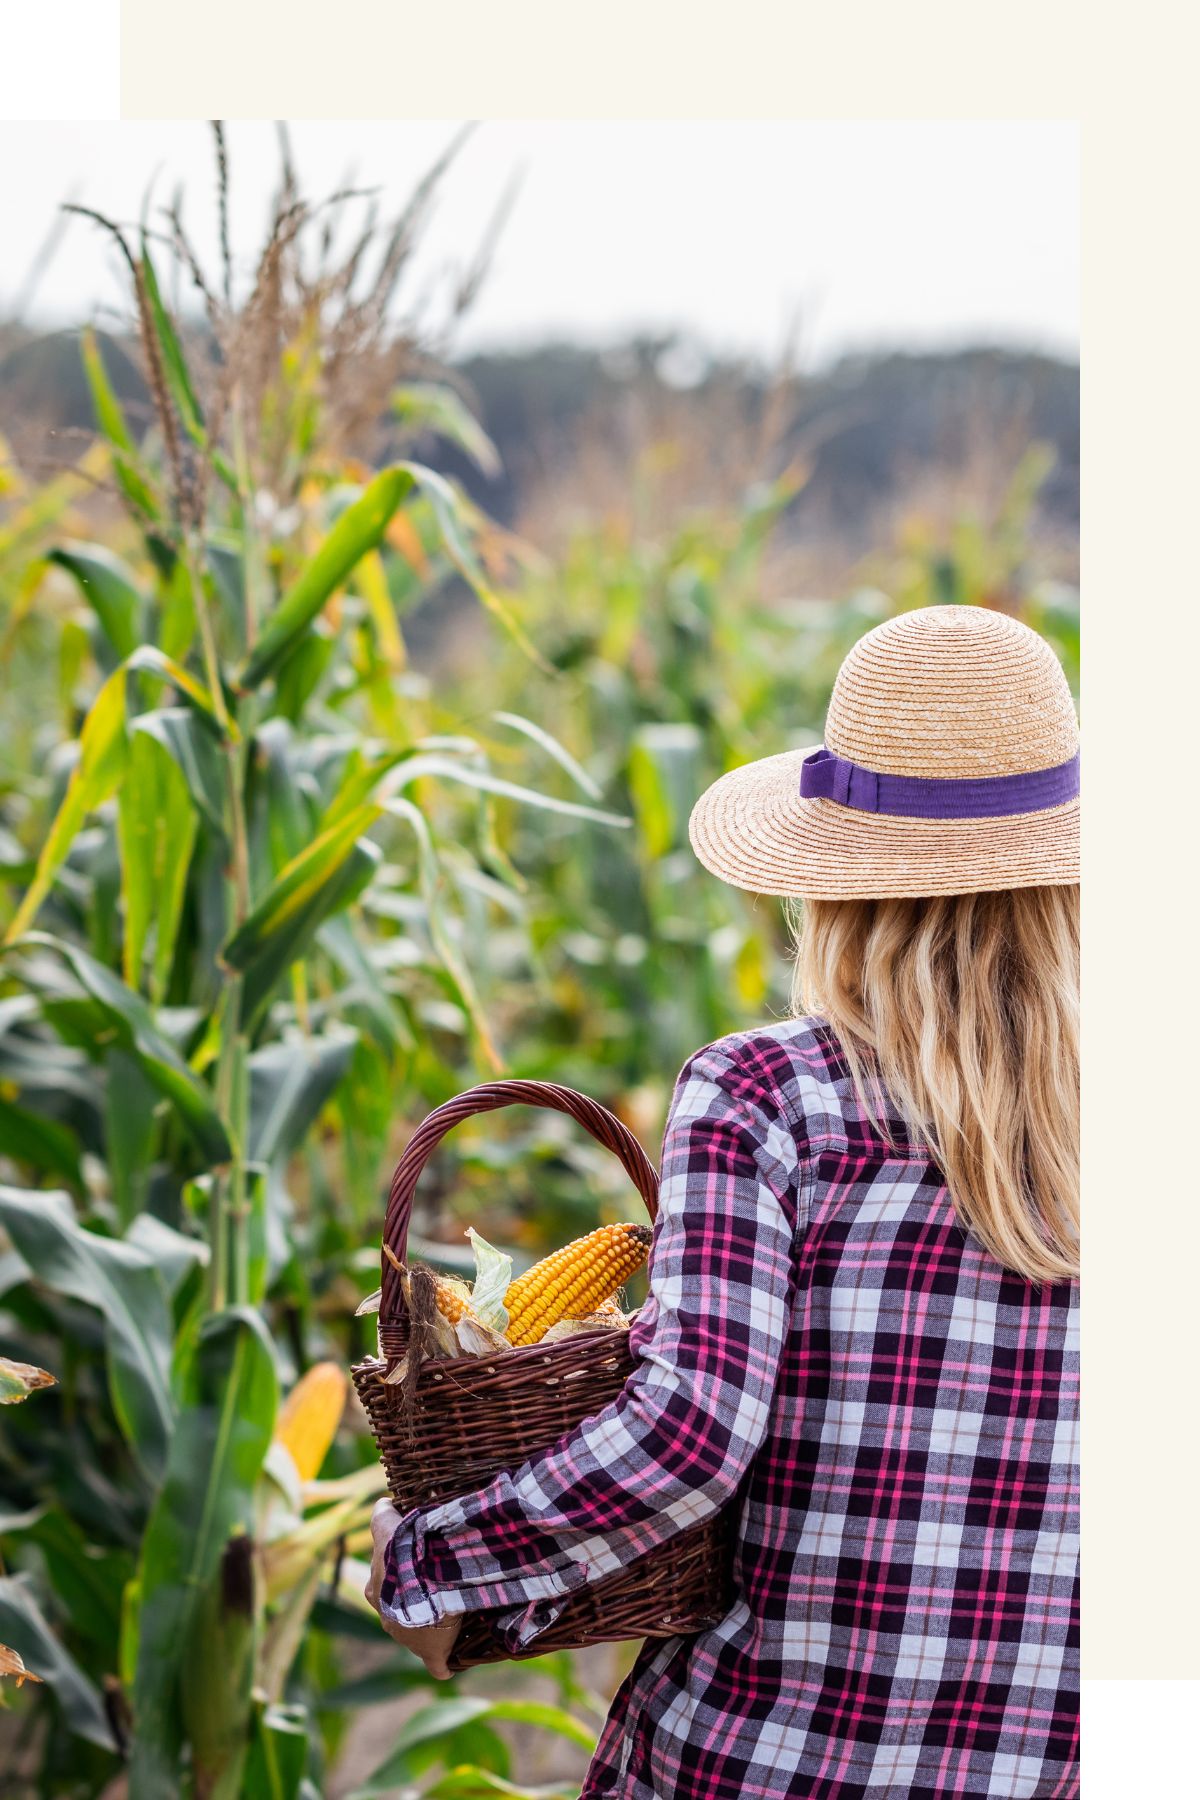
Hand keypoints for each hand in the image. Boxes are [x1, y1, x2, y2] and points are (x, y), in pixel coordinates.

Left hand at [365, 1497, 463, 1679]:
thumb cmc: (402, 1553)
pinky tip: (450, 1665)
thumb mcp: (386, 1526)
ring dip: (430, 1625)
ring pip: (416, 1632)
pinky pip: (437, 1663)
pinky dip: (442, 1664)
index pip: (385, 1582)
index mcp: (376, 1590)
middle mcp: (386, 1616)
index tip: (417, 1565)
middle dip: (413, 1601)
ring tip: (451, 1616)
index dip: (399, 1574)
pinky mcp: (429, 1652)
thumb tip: (383, 1501)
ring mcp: (407, 1638)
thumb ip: (381, 1514)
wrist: (418, 1584)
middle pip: (399, 1609)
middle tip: (437, 1587)